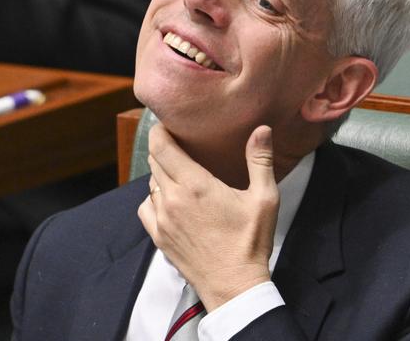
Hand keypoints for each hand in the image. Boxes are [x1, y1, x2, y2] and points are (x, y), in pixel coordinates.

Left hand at [138, 123, 278, 310]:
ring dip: (160, 173)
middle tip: (178, 142)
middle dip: (163, 148)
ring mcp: (162, 220)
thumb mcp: (264, 198)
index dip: (159, 131)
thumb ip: (260, 160)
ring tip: (178, 171)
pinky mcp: (159, 237)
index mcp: (195, 185)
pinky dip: (153, 198)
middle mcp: (172, 199)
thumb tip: (261, 129)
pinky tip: (169, 199)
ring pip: (150, 184)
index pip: (162, 147)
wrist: (234, 286)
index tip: (167, 123)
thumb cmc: (250, 241)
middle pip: (154, 162)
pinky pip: (145, 207)